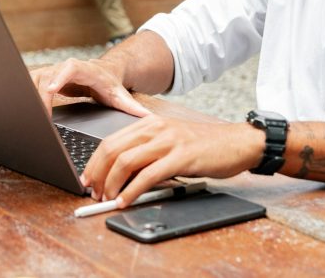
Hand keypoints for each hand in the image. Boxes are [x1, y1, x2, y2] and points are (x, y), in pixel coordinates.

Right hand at [30, 58, 150, 117]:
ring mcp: (53, 72)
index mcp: (84, 70)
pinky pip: (30, 85)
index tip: (51, 89)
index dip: (59, 77)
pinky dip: (24, 96)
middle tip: (36, 115)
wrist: (103, 73)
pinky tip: (21, 112)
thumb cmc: (110, 84)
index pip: (69, 69)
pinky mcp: (45, 79)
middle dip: (38, 94)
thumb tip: (147, 117)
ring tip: (26, 116)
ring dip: (28, 96)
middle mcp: (65, 68)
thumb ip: (133, 106)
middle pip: (47, 75)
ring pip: (34, 79)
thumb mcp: (121, 95)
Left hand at [82, 117, 263, 204]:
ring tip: (107, 199)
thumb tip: (122, 173)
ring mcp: (168, 141)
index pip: (111, 140)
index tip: (88, 179)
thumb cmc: (205, 145)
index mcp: (150, 123)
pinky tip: (125, 201)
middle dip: (97, 174)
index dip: (94, 162)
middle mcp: (156, 128)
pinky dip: (132, 191)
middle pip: (113, 149)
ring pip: (126, 161)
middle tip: (93, 192)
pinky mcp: (181, 157)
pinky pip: (148, 175)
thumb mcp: (171, 141)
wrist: (237, 142)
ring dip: (111, 184)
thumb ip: (148, 151)